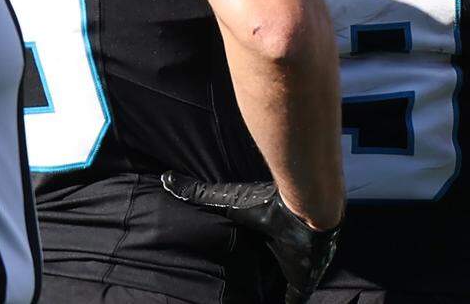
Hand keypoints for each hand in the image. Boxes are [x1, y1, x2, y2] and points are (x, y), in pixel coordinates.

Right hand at [161, 172, 340, 303]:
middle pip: (264, 267)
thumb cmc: (264, 204)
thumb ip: (196, 193)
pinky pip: (295, 301)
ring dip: (270, 291)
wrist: (305, 212)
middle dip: (256, 276)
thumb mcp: (224, 200)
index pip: (249, 247)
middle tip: (239, 290)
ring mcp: (291, 265)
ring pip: (280, 283)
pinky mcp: (304, 282)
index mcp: (260, 232)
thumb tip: (165, 178)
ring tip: (254, 300)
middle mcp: (275, 248)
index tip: (227, 267)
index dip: (241, 256)